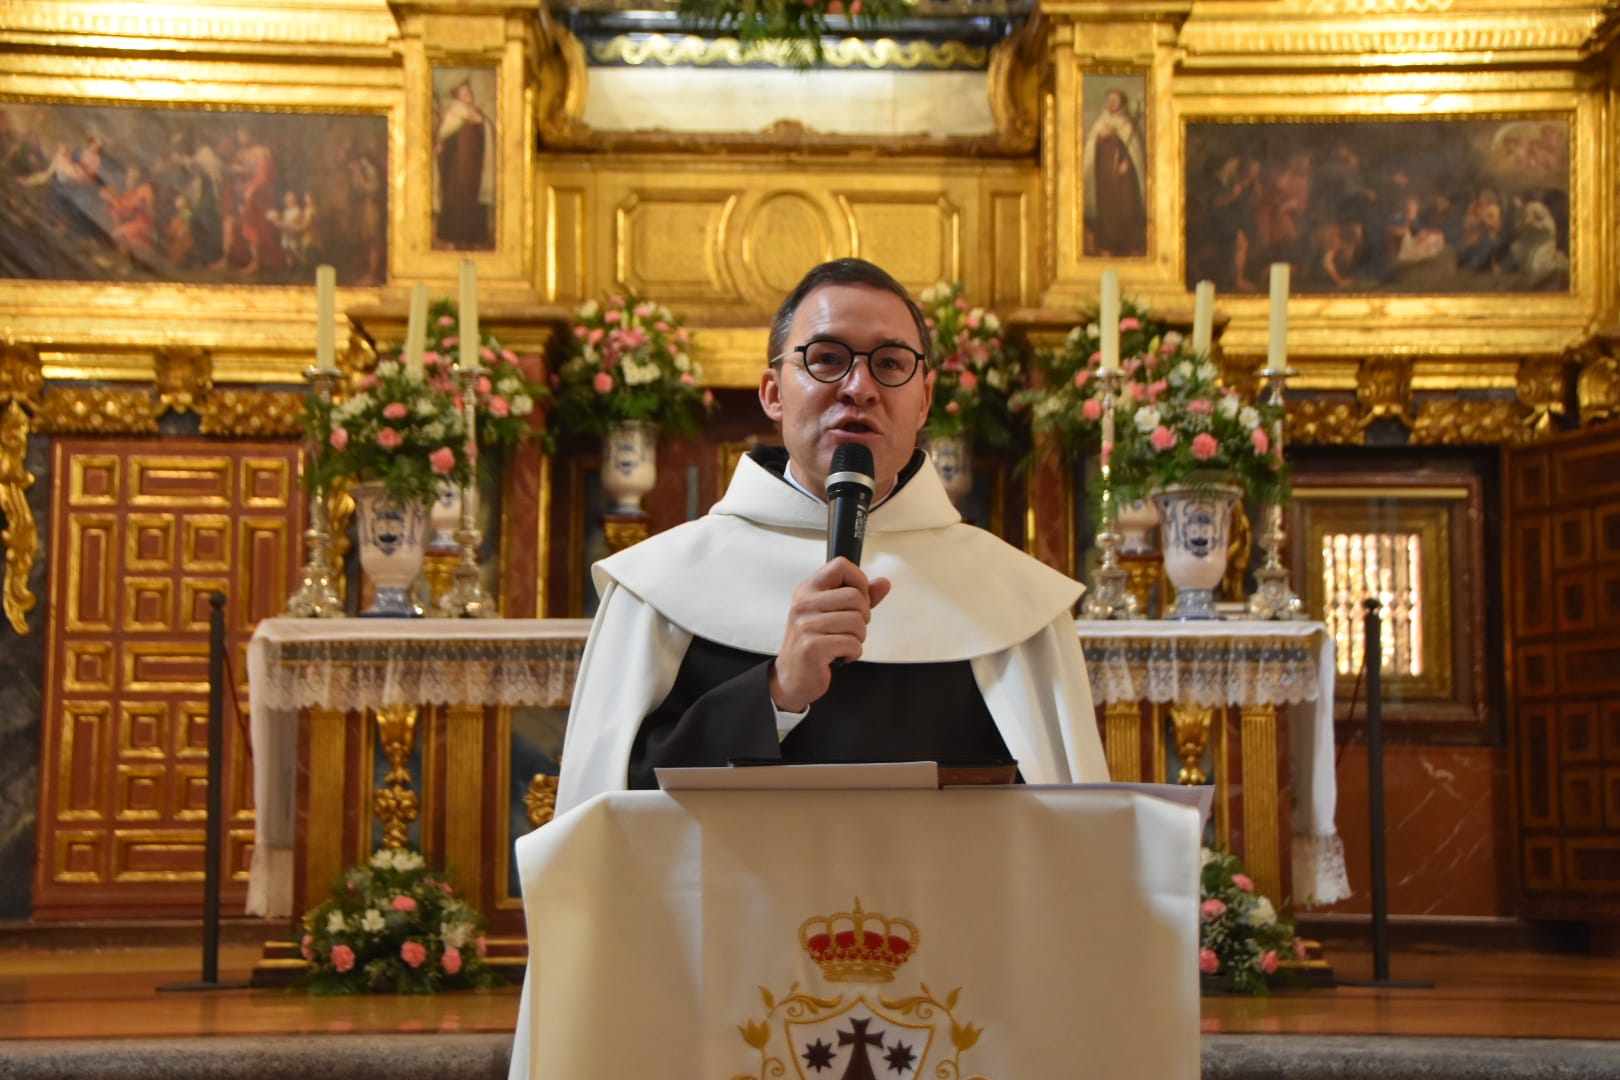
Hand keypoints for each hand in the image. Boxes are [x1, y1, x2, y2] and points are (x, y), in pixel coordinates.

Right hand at [768, 558, 891, 712]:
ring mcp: (806, 625)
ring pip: (857, 622)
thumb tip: (884, 583)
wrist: (792, 678)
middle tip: (851, 629)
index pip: (841, 565)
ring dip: (858, 638)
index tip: (858, 599)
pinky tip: (840, 656)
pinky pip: (852, 644)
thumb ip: (860, 597)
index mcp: (808, 589)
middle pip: (855, 596)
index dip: (859, 581)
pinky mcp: (813, 648)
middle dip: (863, 617)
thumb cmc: (814, 642)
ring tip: (844, 644)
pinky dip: (853, 653)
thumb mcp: (833, 613)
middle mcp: (804, 604)